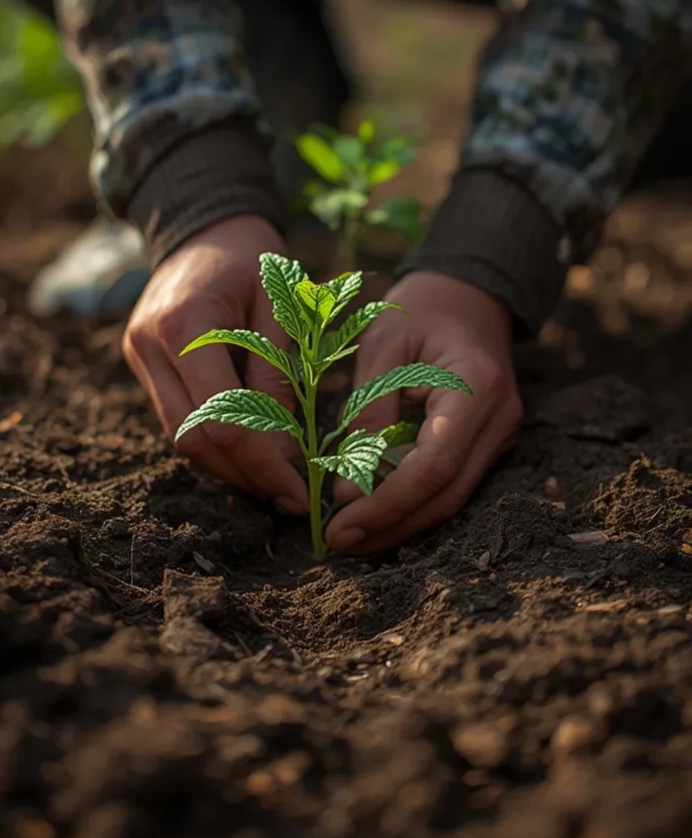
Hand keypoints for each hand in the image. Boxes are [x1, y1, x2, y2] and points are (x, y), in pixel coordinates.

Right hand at [123, 215, 308, 512]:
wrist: (203, 227)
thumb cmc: (252, 258)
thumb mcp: (280, 308)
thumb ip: (278, 376)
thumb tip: (285, 452)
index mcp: (184, 325)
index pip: (220, 418)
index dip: (260, 462)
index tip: (297, 491)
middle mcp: (148, 346)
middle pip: (192, 438)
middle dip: (243, 474)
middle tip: (288, 495)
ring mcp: (138, 356)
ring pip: (179, 437)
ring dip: (227, 464)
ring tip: (273, 480)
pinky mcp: (142, 364)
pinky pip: (176, 417)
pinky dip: (213, 440)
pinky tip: (249, 449)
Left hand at [325, 272, 521, 554]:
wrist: (468, 294)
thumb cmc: (420, 311)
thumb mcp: (382, 348)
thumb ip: (369, 412)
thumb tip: (347, 487)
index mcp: (476, 388)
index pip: (433, 466)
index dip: (386, 503)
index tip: (340, 524)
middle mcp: (499, 420)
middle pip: (446, 495)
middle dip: (391, 526)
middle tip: (337, 543)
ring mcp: (500, 435)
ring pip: (452, 498)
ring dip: (400, 522)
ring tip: (349, 537)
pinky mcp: (488, 443)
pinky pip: (451, 483)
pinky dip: (412, 502)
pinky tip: (375, 513)